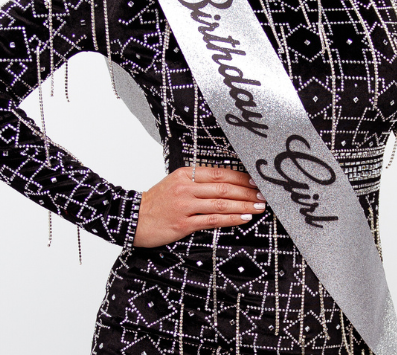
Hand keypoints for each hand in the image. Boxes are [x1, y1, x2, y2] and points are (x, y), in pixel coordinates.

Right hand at [133, 166, 265, 247]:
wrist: (133, 219)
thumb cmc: (156, 202)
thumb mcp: (175, 184)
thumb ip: (197, 182)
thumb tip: (225, 184)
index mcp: (186, 174)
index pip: (220, 173)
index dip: (241, 178)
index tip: (255, 182)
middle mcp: (186, 187)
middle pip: (223, 187)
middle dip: (246, 192)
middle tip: (262, 196)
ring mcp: (185, 205)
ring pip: (220, 203)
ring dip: (243, 206)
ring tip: (257, 208)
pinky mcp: (183, 223)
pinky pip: (212, 220)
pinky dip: (230, 218)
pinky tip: (242, 218)